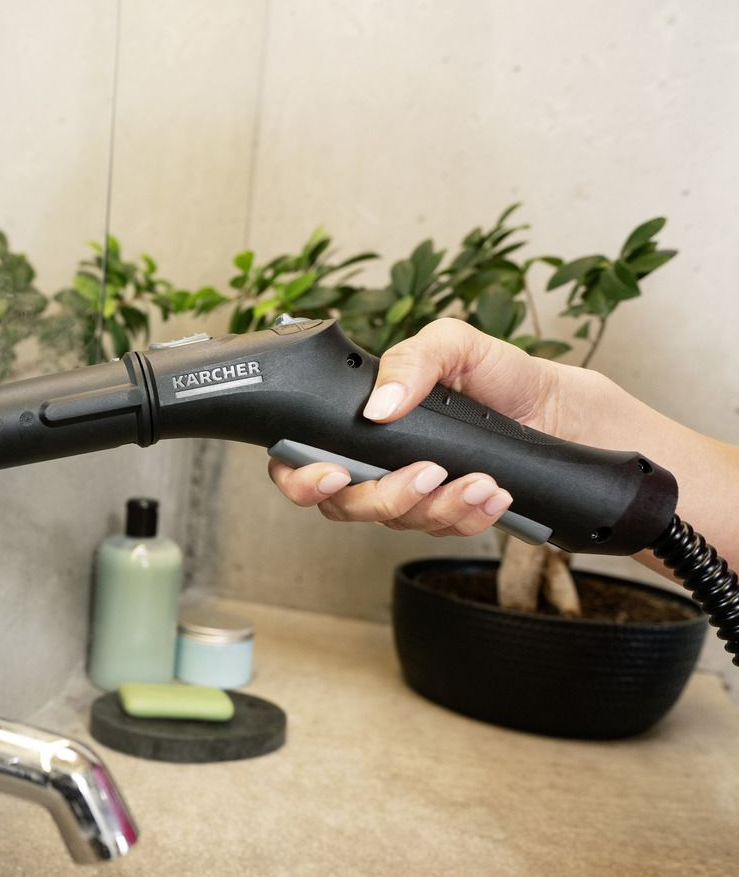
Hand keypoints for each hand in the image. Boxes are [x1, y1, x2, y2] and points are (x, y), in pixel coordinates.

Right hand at [267, 317, 589, 535]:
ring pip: (396, 522)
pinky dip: (467, 515)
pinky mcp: (450, 516)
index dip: (301, 476)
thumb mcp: (458, 344)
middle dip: (380, 497)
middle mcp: (379, 462)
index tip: (334, 472)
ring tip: (478, 479)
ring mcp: (413, 493)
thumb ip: (412, 359)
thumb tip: (377, 406)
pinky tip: (493, 492)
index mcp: (363, 420)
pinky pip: (441, 532)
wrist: (573, 418)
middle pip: (343, 505)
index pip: (302, 457)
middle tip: (424, 473)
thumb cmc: (511, 378)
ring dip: (436, 504)